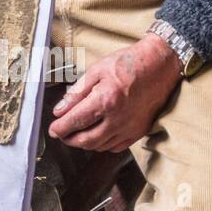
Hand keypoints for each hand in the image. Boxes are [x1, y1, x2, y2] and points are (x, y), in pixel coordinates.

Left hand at [48, 34, 180, 151]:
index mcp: (105, 100)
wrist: (159, 66)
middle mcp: (118, 118)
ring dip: (84, 143)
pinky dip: (102, 145)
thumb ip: (77, 92)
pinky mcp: (139, 131)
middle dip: (69, 139)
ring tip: (76, 133)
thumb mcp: (96, 70)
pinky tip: (96, 135)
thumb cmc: (127, 64)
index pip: (76, 122)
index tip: (52, 129)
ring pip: (100, 146)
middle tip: (61, 133)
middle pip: (86, 140)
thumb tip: (60, 110)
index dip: (60, 128)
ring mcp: (130, 128)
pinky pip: (116, 147)